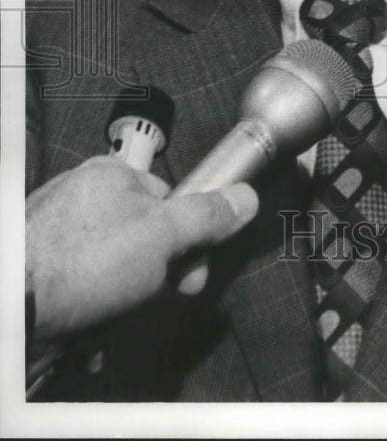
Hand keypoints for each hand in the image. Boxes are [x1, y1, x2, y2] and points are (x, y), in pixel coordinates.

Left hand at [26, 157, 257, 340]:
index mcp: (112, 175)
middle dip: (154, 276)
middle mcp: (82, 198)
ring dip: (123, 301)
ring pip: (114, 270)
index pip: (170, 200)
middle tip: (152, 298)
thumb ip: (206, 216)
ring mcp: (57, 235)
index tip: (191, 271)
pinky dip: (91, 313)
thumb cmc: (84, 261)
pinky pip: (82, 290)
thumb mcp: (163, 235)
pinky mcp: (40, 272)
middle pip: (143, 238)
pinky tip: (89, 330)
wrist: (13, 308)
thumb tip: (245, 196)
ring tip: (111, 318)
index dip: (188, 238)